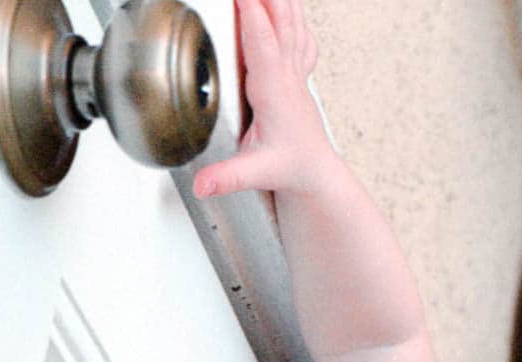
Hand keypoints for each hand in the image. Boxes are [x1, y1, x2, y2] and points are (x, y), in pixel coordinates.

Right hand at [193, 0, 332, 198]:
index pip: (263, 44)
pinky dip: (294, 13)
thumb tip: (203, 184)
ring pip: (294, 23)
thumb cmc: (292, 169)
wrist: (317, 174)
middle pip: (282, 22)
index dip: (252, 15)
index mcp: (275, 92)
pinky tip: (291, 4)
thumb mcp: (257, 174)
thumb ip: (229, 177)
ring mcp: (296, 73)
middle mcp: (289, 77)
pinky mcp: (298, 74)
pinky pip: (299, 34)